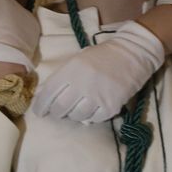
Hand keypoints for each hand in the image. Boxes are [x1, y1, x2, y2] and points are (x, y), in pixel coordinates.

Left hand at [30, 20, 165, 122]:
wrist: (133, 53)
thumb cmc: (103, 55)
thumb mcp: (78, 60)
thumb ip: (63, 76)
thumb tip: (46, 94)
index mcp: (71, 70)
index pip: (48, 94)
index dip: (40, 106)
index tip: (39, 111)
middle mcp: (82, 84)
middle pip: (60, 109)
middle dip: (56, 113)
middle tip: (58, 112)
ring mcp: (97, 97)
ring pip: (77, 116)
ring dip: (74, 115)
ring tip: (77, 109)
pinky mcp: (111, 106)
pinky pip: (94, 119)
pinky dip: (91, 117)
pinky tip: (92, 109)